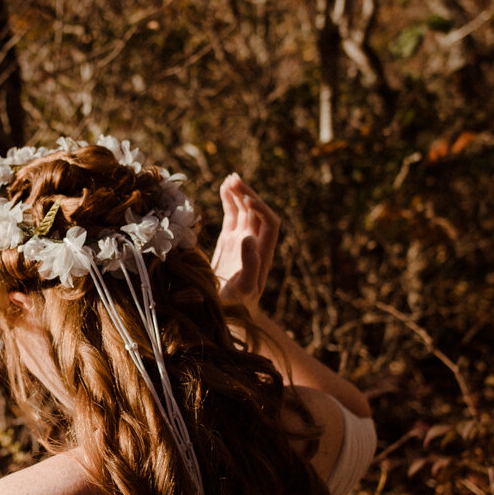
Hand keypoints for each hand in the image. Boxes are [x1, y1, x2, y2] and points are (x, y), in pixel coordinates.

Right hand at [213, 173, 279, 312]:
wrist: (228, 316)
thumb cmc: (236, 307)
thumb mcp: (243, 288)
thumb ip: (250, 263)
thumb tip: (249, 237)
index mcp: (263, 254)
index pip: (270, 223)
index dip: (261, 208)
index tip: (246, 199)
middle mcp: (256, 244)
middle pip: (258, 212)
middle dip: (249, 194)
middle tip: (234, 179)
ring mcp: (243, 241)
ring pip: (245, 211)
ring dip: (240, 194)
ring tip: (230, 178)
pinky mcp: (230, 242)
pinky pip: (233, 216)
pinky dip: (230, 201)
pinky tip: (224, 187)